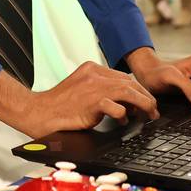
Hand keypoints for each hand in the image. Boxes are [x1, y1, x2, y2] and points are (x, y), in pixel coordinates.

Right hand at [0, 61, 159, 138]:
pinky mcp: (90, 102)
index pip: (123, 77)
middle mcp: (93, 74)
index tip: (146, 101)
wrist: (37, 112)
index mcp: (91, 69)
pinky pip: (115, 106)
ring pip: (127, 91)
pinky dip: (123, 114)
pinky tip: (123, 121)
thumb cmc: (58, 107)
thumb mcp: (81, 91)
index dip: (138, 90)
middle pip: (129, 82)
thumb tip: (125, 105)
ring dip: (142, 104)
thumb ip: (100, 91)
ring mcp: (92, 87)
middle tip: (153, 110)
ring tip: (149, 114)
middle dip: (144, 97)